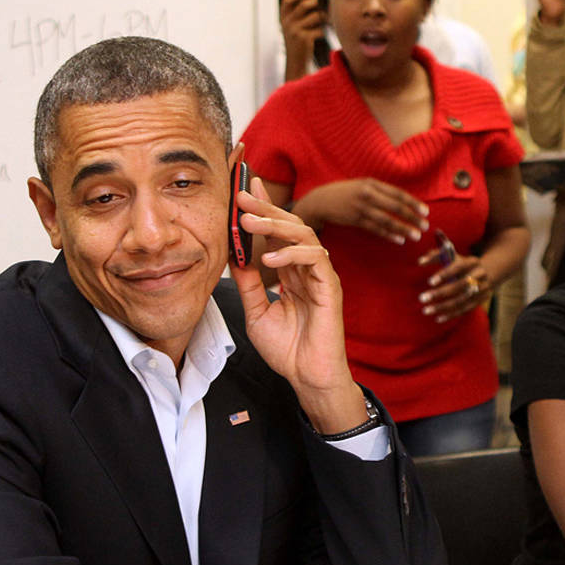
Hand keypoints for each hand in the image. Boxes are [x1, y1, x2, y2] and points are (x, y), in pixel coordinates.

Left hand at [230, 177, 359, 417]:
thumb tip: (233, 256)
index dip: (264, 208)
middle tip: (241, 195)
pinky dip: (292, 254)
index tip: (244, 189)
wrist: (307, 376)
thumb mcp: (256, 311)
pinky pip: (315, 258)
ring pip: (304, 235)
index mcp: (292, 271)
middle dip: (266, 208)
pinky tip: (269, 258)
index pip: (278, 232)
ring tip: (249, 222)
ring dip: (275, 225)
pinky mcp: (330, 286)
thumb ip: (248, 283)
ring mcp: (320, 275)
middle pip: (290, 226)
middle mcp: (307, 268)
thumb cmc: (287, 349)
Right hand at [280, 0, 323, 80]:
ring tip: (330, 18)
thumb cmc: (297, 43)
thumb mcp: (292, 28)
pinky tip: (327, 31)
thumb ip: (298, 15)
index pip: (287, 1)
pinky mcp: (304, 39)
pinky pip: (320, 28)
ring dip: (325, 16)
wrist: (296, 62)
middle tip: (325, 3)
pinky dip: (326, 29)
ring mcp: (295, 31)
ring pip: (315, 16)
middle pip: (304, 5)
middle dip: (317, 2)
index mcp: (283, 19)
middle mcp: (287, 23)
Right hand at [298, 179, 429, 243]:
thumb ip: (379, 191)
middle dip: (412, 217)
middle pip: (395, 207)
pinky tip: (399, 239)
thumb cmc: (345, 193)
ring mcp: (361, 207)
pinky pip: (375, 228)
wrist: (320, 200)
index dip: (413, 203)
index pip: (398, 193)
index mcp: (372, 183)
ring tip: (415, 235)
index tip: (426, 211)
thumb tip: (401, 202)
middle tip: (425, 225)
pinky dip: (389, 234)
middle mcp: (368, 194)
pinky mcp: (355, 220)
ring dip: (403, 228)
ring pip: (387, 220)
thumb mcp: (362, 185)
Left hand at [416, 250, 489, 323]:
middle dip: (440, 293)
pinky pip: (465, 309)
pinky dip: (451, 315)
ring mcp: (483, 289)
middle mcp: (480, 275)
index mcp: (472, 262)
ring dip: (443, 306)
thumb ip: (435, 256)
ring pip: (462, 300)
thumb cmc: (461, 264)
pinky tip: (438, 318)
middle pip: (460, 286)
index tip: (430, 282)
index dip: (445, 274)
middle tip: (422, 298)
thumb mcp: (452, 256)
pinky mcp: (481, 300)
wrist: (487, 272)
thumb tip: (420, 262)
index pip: (458, 267)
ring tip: (426, 310)